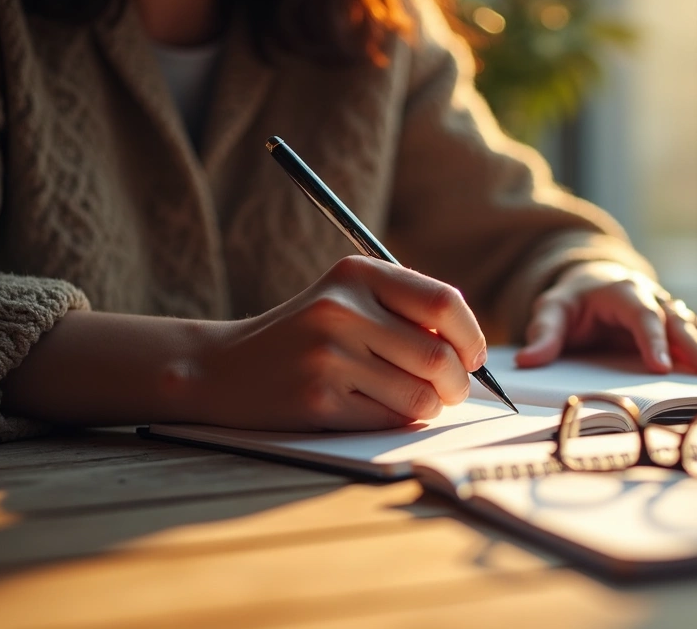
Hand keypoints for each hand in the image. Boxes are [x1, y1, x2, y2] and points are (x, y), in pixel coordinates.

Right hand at [198, 256, 486, 430]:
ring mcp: (328, 355)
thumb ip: (407, 312)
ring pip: (421, 396)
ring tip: (413, 400)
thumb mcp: (348, 300)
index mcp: (357, 274)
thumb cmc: (304, 337)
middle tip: (452, 392)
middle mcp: (342, 309)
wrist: (222, 368)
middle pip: (440, 358)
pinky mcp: (318, 400)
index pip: (445, 304)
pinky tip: (375, 409)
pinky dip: (397, 422)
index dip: (472, 337)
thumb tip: (474, 353)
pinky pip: (389, 420)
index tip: (474, 358)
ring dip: (429, 407)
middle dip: (458, 385)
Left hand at [514, 261, 696, 376]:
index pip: (641, 315)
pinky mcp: (677, 322)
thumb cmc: (574, 301)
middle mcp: (651, 297)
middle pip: (677, 322)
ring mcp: (668, 309)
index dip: (652, 340)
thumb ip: (544, 334)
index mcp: (622, 292)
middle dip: (696, 347)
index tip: (660, 366)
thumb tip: (526, 360)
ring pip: (696, 326)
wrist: (595, 282)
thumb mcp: (552, 311)